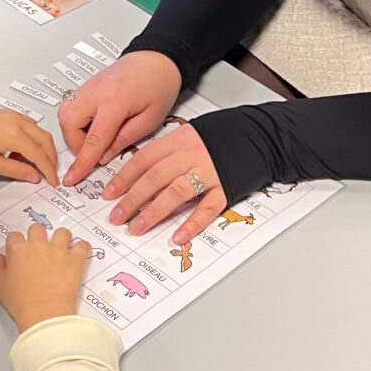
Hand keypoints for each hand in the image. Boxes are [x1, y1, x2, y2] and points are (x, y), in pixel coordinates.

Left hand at [0, 110, 57, 185]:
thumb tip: (33, 176)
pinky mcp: (12, 114)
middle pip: (46, 141)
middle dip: (51, 158)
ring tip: (35, 164)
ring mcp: (15, 115)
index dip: (48, 169)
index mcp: (14, 134)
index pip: (39, 154)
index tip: (52, 179)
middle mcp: (18, 121)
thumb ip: (16, 171)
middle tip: (50, 172)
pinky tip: (24, 150)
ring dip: (44, 148)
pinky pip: (32, 126)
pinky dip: (35, 139)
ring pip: (41, 132)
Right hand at [0, 224, 90, 332]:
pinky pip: (83, 245)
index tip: (20, 248)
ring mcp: (57, 251)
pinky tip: (80, 252)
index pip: (15, 236)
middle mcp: (38, 246)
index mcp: (18, 251)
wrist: (43, 313)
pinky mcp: (74, 260)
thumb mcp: (0, 287)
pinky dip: (83, 247)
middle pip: (37, 228)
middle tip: (40, 246)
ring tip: (62, 246)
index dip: (17, 242)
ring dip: (62, 238)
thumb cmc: (22, 303)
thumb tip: (0, 259)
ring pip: (62, 232)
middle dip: (38, 235)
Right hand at [59, 51, 181, 185]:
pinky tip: (94, 125)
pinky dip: (76, 121)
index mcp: (115, 100)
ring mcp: (88, 86)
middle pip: (68, 123)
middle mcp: (96, 91)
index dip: (82, 163)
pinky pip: (70, 106)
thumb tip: (103, 157)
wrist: (158, 59)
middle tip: (93, 152)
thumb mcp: (150, 119)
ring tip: (96, 138)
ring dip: (74, 132)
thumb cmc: (160, 83)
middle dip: (75, 144)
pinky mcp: (86, 86)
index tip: (72, 177)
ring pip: (64, 114)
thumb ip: (125, 140)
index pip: (93, 139)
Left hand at [102, 124, 225, 244]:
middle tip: (117, 216)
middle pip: (155, 178)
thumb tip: (143, 172)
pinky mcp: (227, 187)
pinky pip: (207, 208)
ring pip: (176, 192)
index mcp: (179, 140)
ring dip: (154, 212)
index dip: (123, 178)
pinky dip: (192, 223)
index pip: (143, 160)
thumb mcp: (191, 134)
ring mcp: (210, 171)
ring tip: (138, 227)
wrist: (262, 134)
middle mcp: (191, 155)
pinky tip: (178, 236)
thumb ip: (169, 152)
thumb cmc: (225, 134)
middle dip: (132, 199)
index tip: (109, 194)